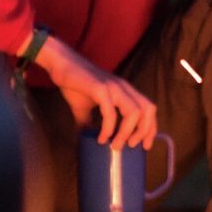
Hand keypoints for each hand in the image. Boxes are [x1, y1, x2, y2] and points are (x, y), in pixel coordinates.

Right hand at [33, 38, 157, 149]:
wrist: (60, 65)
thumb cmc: (74, 84)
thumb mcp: (84, 107)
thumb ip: (88, 121)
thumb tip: (85, 139)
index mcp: (125, 91)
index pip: (148, 108)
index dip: (150, 128)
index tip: (145, 145)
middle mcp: (123, 88)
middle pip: (147, 110)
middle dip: (144, 131)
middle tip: (132, 146)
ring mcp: (113, 87)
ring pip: (134, 112)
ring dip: (126, 132)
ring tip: (115, 146)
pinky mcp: (100, 89)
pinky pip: (110, 112)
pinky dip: (108, 128)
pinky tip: (101, 138)